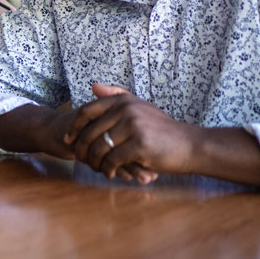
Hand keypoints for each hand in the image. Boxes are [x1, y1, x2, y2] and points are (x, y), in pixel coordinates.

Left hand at [64, 83, 198, 182]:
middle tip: (80, 160)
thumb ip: (117, 95)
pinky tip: (110, 173)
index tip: (68, 139)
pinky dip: (108, 169)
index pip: (87, 111)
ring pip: (99, 147)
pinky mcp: (139, 145)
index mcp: (123, 100)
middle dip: (81, 149)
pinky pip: (113, 160)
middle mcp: (126, 110)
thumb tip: (93, 86)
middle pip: (90, 131)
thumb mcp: (140, 106)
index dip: (74, 127)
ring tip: (96, 168)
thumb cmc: (162, 129)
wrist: (191, 145)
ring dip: (94, 161)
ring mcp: (133, 127)